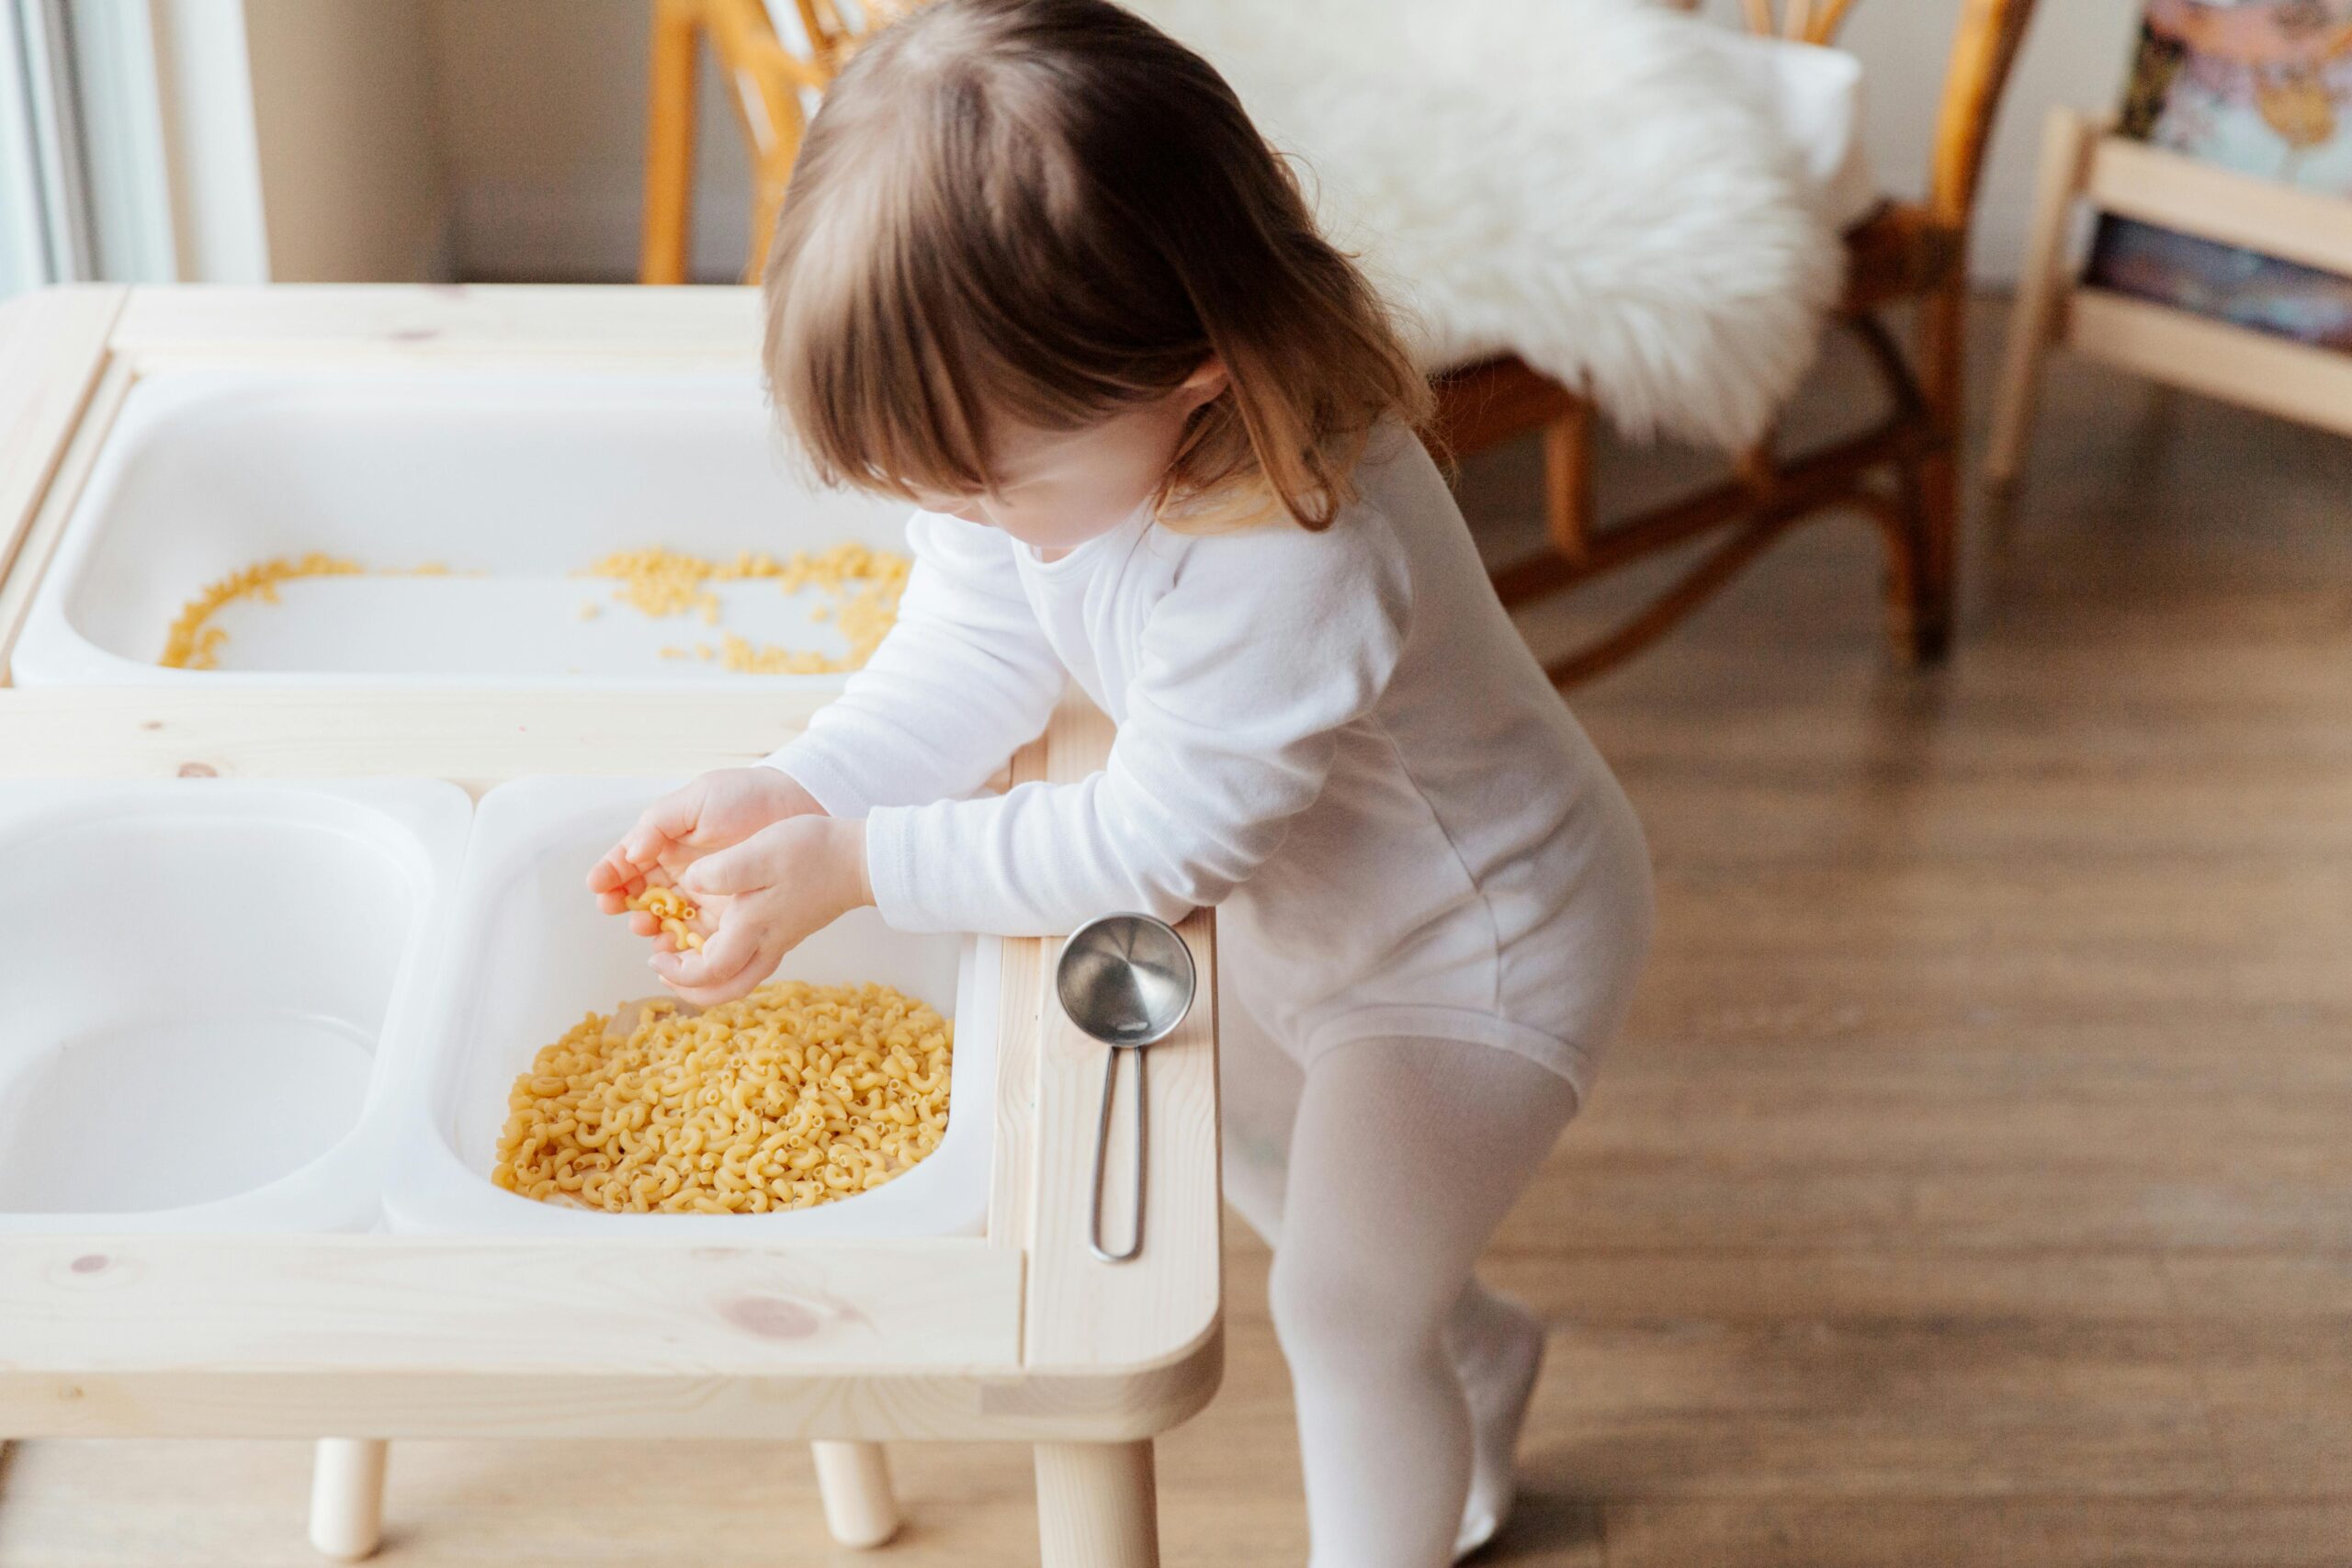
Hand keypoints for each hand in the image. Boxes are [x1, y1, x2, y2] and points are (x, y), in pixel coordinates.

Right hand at [588, 767, 822, 939]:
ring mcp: (703, 894)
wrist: (798, 807)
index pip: (629, 860)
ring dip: (647, 925)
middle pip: (640, 894)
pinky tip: (670, 945)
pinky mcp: (728, 915)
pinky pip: (697, 935)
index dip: (610, 873)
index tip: (597, 884)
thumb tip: (631, 852)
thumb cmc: (746, 797)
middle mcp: (681, 871)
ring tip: (642, 925)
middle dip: (623, 902)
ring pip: (663, 918)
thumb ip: (660, 823)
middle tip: (615, 907)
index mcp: (667, 841)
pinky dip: (679, 943)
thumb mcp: (698, 800)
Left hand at [650, 816, 874, 1005]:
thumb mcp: (760, 852)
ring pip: (738, 979)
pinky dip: (724, 959)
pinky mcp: (786, 930)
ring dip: (706, 977)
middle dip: (690, 988)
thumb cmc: (811, 852)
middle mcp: (765, 943)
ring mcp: (778, 940)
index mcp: (752, 927)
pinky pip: (749, 959)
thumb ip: (721, 871)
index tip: (656, 956)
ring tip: (682, 954)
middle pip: (725, 989)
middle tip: (665, 968)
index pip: (709, 973)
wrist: (859, 858)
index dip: (678, 973)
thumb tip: (690, 883)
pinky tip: (713, 935)